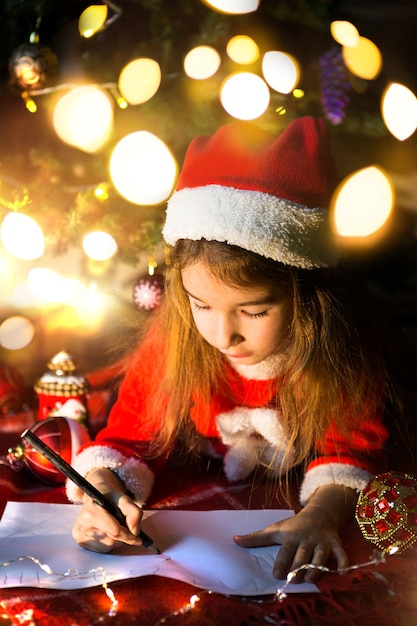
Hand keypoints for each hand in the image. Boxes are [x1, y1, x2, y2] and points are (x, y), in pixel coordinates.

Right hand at [72, 468, 142, 552]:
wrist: (95, 494)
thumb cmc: (110, 497)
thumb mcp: (124, 498)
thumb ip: (134, 512)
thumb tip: (135, 531)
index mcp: (92, 510)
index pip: (114, 531)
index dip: (128, 537)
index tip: (138, 539)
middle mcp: (82, 524)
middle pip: (111, 541)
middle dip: (122, 538)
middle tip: (125, 527)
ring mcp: (79, 534)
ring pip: (106, 548)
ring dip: (115, 541)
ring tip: (114, 527)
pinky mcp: (79, 541)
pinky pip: (100, 550)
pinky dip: (108, 544)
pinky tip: (106, 532)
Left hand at [233, 484, 356, 581]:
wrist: (319, 513)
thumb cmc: (293, 525)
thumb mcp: (275, 529)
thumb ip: (256, 538)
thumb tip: (234, 540)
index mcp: (291, 536)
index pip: (285, 551)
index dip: (281, 562)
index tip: (276, 574)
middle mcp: (307, 539)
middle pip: (302, 556)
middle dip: (298, 568)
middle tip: (293, 580)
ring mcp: (322, 542)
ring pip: (320, 557)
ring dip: (316, 569)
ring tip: (310, 580)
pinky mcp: (335, 544)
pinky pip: (341, 553)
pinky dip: (343, 562)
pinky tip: (342, 572)